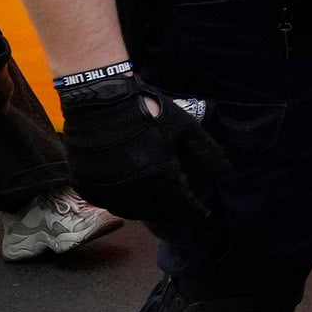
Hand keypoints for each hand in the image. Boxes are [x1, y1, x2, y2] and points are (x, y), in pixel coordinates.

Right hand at [59, 74, 229, 226]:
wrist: (100, 97)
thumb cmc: (148, 110)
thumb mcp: (185, 127)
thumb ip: (208, 153)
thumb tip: (227, 174)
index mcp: (159, 175)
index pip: (182, 206)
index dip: (195, 212)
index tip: (203, 214)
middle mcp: (132, 188)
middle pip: (157, 213)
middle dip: (172, 213)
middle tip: (179, 209)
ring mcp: (106, 188)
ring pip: (130, 212)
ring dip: (146, 210)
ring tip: (156, 203)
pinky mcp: (85, 184)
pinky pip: (106, 204)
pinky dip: (120, 203)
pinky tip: (128, 195)